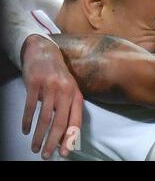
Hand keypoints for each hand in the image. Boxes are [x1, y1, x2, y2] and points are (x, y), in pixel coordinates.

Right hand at [21, 35, 82, 158]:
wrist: (45, 51)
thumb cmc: (58, 75)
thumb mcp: (69, 90)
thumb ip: (68, 109)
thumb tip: (63, 134)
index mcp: (76, 94)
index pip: (76, 120)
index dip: (70, 138)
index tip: (64, 152)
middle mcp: (65, 91)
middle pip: (60, 122)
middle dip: (52, 141)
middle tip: (45, 155)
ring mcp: (50, 87)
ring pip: (45, 118)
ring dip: (38, 135)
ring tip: (34, 147)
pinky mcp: (35, 83)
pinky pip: (30, 107)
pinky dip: (27, 121)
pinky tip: (25, 130)